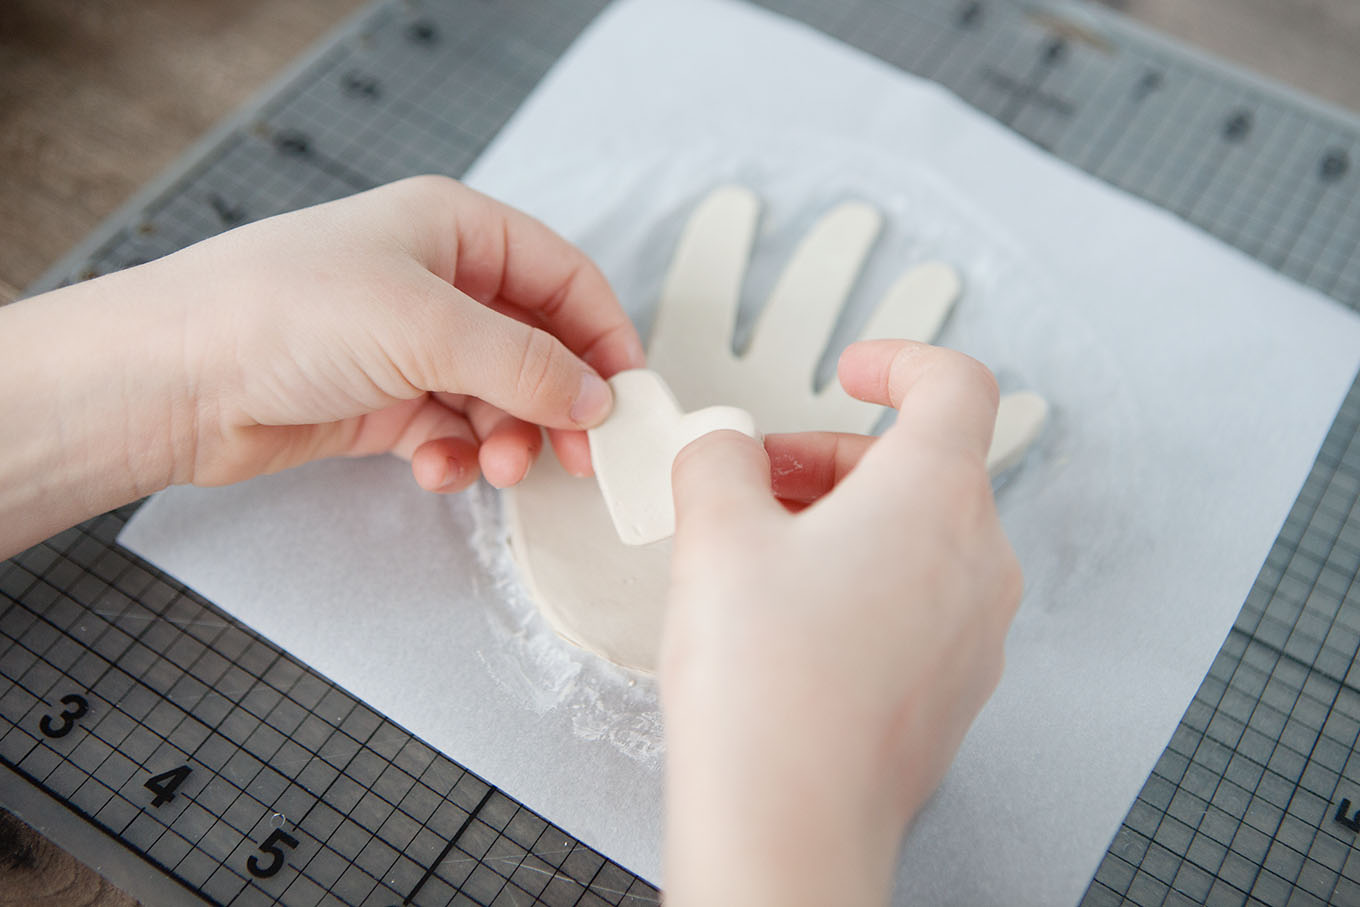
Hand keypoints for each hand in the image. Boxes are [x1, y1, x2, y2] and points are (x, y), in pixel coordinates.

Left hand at [0, 176, 643, 556]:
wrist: (174, 378)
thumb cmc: (283, 313)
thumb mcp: (428, 325)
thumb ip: (528, 365)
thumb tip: (600, 397)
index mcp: (456, 230)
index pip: (564, 279)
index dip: (605, 337)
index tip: (630, 398)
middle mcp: (438, 283)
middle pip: (538, 345)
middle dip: (560, 402)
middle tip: (582, 456)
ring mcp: (409, 345)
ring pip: (498, 397)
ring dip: (508, 438)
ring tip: (497, 466)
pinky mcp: (382, 401)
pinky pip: (450, 431)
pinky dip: (456, 455)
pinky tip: (436, 468)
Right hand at [506, 185, 1038, 672]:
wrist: (789, 822)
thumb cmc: (765, 682)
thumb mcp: (715, 533)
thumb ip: (717, 459)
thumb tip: (723, 448)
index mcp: (937, 496)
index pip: (957, 384)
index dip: (899, 360)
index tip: (850, 372)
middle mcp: (977, 558)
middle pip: (922, 466)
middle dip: (832, 458)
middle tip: (755, 482)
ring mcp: (975, 630)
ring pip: (919, 536)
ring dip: (843, 520)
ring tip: (758, 552)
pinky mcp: (954, 688)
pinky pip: (918, 601)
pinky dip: (862, 581)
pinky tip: (789, 620)